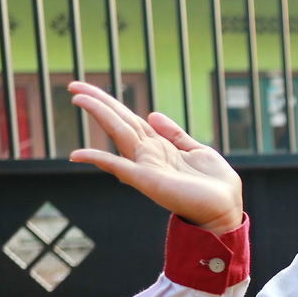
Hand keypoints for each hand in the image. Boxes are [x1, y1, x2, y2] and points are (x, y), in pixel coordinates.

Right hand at [67, 81, 242, 233]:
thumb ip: (175, 134)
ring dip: (99, 115)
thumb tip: (152, 114)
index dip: (110, 102)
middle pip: (119, 121)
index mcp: (160, 146)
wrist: (225, 210)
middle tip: (72, 86)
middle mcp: (149, 154)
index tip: (87, 89)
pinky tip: (77, 154)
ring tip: (78, 99)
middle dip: (98, 103)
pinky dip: (98, 159)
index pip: (129, 118)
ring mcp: (146, 166)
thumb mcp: (197, 150)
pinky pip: (118, 167)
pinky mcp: (148, 180)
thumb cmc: (215, 185)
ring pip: (119, 133)